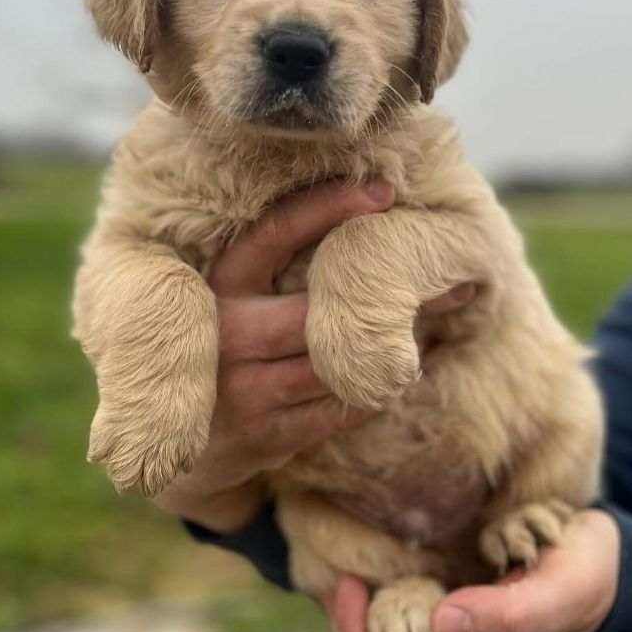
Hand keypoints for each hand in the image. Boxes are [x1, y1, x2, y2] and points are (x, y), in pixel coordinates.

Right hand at [153, 178, 474, 529]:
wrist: (175, 442)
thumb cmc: (219, 348)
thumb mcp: (225, 298)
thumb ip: (270, 267)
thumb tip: (356, 211)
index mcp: (219, 284)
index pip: (276, 231)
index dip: (329, 206)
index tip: (384, 190)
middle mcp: (228, 331)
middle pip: (325, 306)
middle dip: (394, 293)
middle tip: (456, 278)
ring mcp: (245, 388)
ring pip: (340, 360)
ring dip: (395, 345)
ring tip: (436, 322)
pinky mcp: (266, 435)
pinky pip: (340, 408)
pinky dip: (377, 389)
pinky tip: (401, 371)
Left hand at [324, 509, 619, 631]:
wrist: (605, 552)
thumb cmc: (583, 579)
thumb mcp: (557, 596)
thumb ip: (508, 618)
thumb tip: (440, 625)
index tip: (352, 579)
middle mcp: (442, 629)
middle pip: (365, 630)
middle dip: (344, 593)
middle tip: (342, 542)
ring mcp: (442, 596)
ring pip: (375, 594)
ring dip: (362, 563)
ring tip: (361, 523)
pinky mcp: (446, 563)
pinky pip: (396, 561)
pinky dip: (385, 541)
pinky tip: (392, 510)